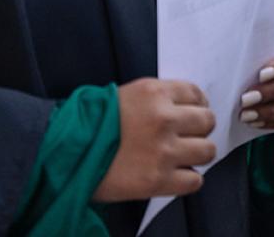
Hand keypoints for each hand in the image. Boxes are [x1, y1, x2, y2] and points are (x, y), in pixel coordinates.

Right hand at [92, 79, 216, 202]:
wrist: (65, 153)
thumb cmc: (89, 124)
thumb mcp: (124, 96)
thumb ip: (155, 99)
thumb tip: (181, 108)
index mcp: (154, 93)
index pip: (196, 94)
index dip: (197, 106)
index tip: (193, 114)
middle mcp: (163, 119)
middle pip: (207, 121)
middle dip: (199, 129)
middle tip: (187, 137)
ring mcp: (163, 151)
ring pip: (207, 151)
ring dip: (197, 154)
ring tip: (181, 157)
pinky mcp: (158, 180)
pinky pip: (195, 181)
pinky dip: (187, 179)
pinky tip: (173, 175)